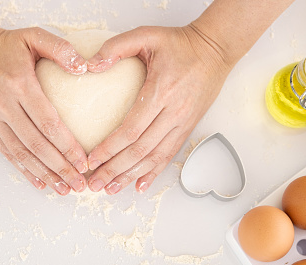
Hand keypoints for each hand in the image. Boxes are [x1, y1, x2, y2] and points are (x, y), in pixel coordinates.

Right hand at [0, 26, 88, 194]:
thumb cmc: (5, 44)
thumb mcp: (34, 36)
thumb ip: (61, 49)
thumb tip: (85, 68)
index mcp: (20, 84)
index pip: (49, 123)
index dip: (67, 146)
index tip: (84, 162)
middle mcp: (4, 104)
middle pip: (37, 144)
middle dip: (60, 168)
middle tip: (79, 185)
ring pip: (21, 153)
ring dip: (44, 174)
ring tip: (63, 189)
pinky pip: (6, 152)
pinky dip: (23, 169)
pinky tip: (39, 182)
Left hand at [85, 25, 232, 194]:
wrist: (215, 50)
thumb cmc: (180, 44)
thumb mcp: (147, 35)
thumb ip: (116, 47)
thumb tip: (90, 65)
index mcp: (162, 91)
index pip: (131, 129)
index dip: (110, 148)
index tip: (91, 160)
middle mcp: (174, 112)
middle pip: (141, 150)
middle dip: (115, 169)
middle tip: (95, 183)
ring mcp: (183, 123)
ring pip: (155, 157)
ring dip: (131, 175)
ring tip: (111, 189)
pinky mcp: (188, 128)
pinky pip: (170, 155)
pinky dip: (154, 172)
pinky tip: (141, 184)